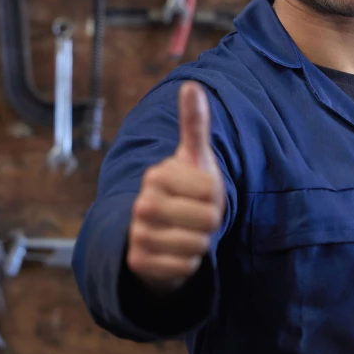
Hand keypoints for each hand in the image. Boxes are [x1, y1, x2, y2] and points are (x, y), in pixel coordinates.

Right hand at [127, 81, 225, 293]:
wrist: (163, 230)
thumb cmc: (187, 189)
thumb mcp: (194, 157)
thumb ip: (195, 123)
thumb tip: (191, 85)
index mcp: (157, 174)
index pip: (212, 192)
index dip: (215, 196)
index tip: (201, 194)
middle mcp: (143, 203)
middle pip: (208, 220)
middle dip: (210, 222)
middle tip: (196, 216)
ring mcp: (138, 233)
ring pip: (197, 245)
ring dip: (200, 242)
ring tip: (187, 233)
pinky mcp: (139, 262)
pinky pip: (185, 267)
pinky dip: (188, 263)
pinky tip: (176, 252)